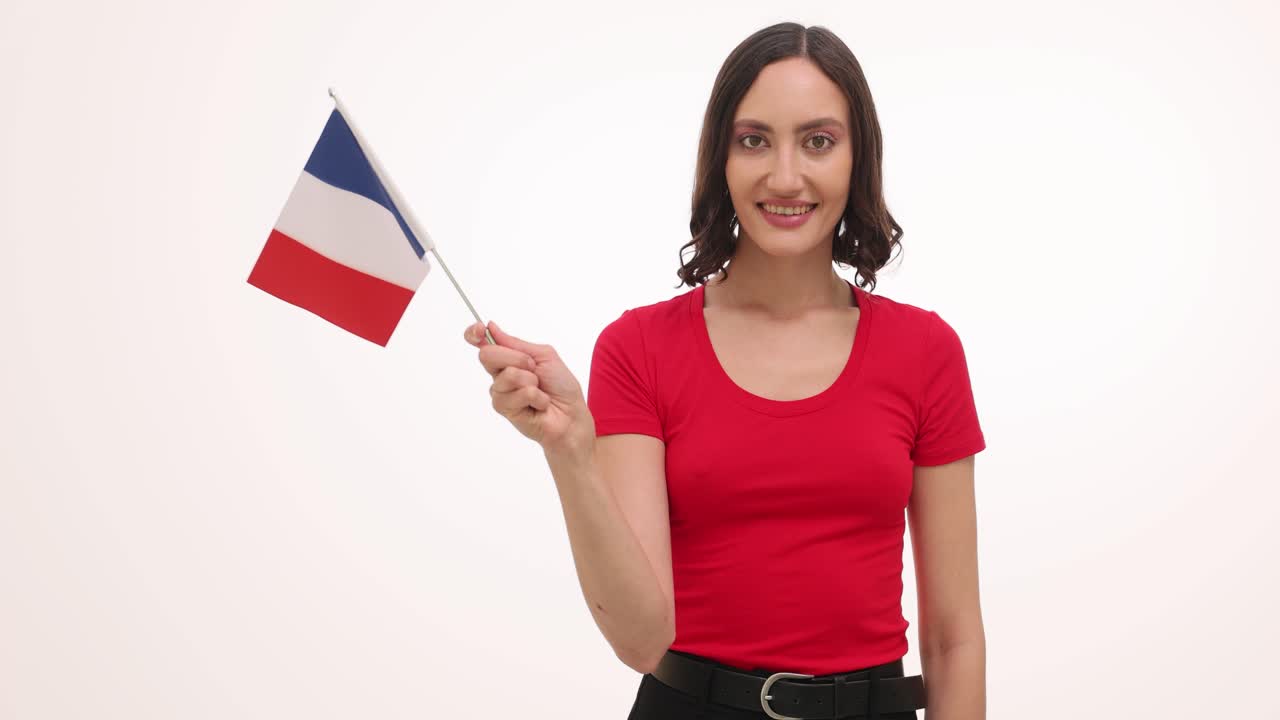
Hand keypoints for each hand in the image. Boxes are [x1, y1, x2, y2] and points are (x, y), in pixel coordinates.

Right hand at [463, 320, 594, 453]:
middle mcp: (500, 374)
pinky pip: (516, 394)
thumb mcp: (544, 355)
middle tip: (534, 369)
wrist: (571, 414)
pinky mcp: (503, 409)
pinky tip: (539, 404)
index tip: (481, 329)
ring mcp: (500, 392)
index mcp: (508, 358)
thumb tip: (492, 327)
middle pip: (487, 355)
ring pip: (507, 375)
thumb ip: (516, 343)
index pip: (482, 343)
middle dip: (517, 358)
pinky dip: (535, 397)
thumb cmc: (561, 385)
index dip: (475, 334)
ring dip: (530, 381)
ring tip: (539, 390)